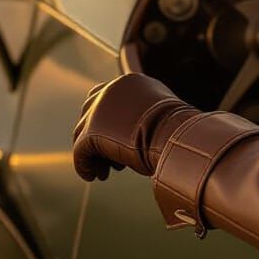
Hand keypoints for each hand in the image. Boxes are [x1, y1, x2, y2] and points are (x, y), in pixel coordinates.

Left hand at [71, 73, 199, 181]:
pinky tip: (92, 176)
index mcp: (128, 82)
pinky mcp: (92, 131)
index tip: (115, 140)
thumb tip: (135, 130)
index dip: (107, 120)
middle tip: (109, 160)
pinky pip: (80, 150)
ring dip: (92, 153)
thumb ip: (142, 114)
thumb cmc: (177, 130)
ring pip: (83, 132)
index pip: (105, 97)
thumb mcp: (160, 113)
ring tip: (104, 172)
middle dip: (97, 137)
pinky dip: (84, 165)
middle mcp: (110, 90)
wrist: (177, 136)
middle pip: (90, 113)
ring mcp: (98, 110)